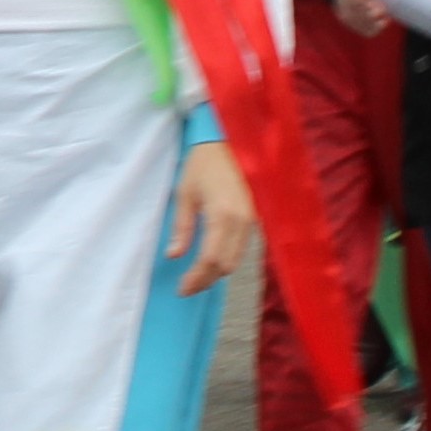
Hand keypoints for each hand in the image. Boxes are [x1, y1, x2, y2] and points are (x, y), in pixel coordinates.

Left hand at [166, 138, 255, 294]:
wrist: (229, 142)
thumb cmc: (203, 164)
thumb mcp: (185, 193)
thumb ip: (182, 226)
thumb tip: (174, 255)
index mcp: (223, 214)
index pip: (210, 259)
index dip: (196, 279)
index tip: (182, 289)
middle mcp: (242, 221)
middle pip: (226, 265)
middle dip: (206, 280)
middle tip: (187, 286)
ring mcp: (252, 221)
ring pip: (236, 260)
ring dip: (217, 272)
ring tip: (196, 276)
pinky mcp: (255, 219)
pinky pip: (243, 249)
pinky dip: (227, 259)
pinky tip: (212, 259)